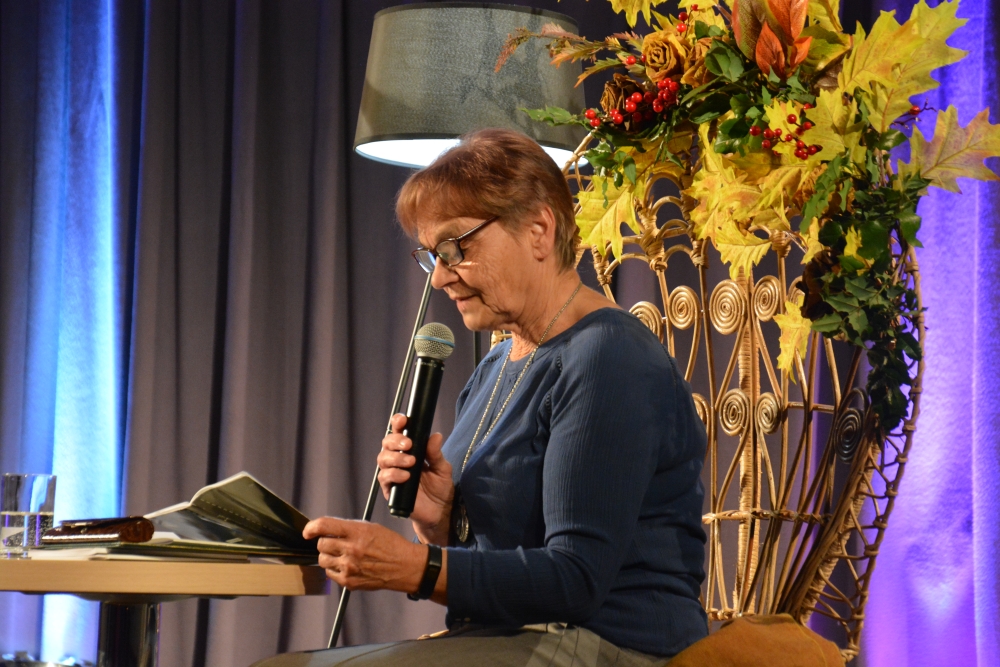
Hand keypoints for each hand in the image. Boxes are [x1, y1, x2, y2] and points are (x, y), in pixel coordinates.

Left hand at [304, 517, 431, 594]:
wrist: (404, 566)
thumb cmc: (390, 545)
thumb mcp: (371, 528)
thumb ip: (348, 529)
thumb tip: (325, 530)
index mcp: (357, 532)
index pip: (324, 526)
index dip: (311, 527)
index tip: (307, 531)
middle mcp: (351, 549)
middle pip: (320, 544)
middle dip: (324, 542)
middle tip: (335, 544)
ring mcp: (349, 567)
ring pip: (322, 560)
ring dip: (328, 556)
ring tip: (342, 555)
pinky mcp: (348, 582)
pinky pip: (329, 573)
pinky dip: (334, 569)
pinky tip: (348, 566)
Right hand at [377, 414, 453, 545]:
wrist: (440, 512)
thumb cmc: (440, 487)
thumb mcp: (442, 468)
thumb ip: (436, 453)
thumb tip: (436, 435)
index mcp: (410, 450)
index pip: (399, 432)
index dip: (398, 423)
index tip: (403, 420)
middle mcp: (398, 459)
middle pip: (386, 443)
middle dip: (395, 441)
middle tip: (408, 445)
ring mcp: (392, 474)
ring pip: (383, 459)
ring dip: (395, 458)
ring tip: (410, 462)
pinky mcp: (390, 489)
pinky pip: (384, 478)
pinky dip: (393, 474)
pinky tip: (405, 476)